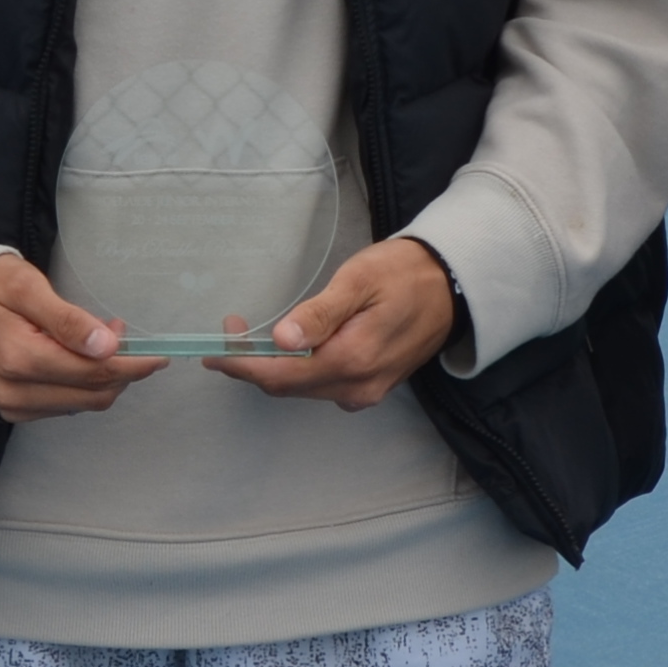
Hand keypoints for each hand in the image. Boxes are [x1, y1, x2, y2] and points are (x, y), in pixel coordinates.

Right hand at [0, 253, 164, 422]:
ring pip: (81, 405)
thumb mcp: (26, 286)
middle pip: (93, 395)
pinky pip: (63, 407)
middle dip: (121, 371)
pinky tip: (79, 358)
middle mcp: (15, 392)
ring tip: (101, 340)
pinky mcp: (12, 411)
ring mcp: (12, 406)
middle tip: (126, 335)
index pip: (94, 373)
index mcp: (19, 359)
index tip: (156, 354)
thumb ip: (66, 318)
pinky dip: (81, 386)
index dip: (132, 365)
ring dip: (102, 378)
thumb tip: (107, 346)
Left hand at [206, 235, 465, 408]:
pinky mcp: (371, 388)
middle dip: (251, 363)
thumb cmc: (404, 273)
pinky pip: (321, 387)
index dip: (241, 364)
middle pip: (286, 386)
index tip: (214, 348)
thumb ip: (320, 313)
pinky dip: (297, 371)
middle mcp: (356, 387)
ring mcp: (365, 393)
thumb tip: (281, 341)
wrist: (453, 286)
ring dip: (273, 367)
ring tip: (252, 334)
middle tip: (232, 329)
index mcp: (351, 360)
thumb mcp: (359, 280)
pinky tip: (291, 348)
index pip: (279, 375)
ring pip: (302, 389)